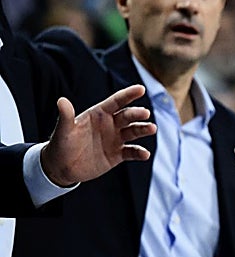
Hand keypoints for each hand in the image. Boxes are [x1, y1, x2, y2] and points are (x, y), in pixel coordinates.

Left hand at [40, 84, 155, 186]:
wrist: (61, 167)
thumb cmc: (60, 144)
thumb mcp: (63, 130)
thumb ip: (66, 116)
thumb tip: (61, 100)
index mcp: (99, 114)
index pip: (116, 102)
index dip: (128, 95)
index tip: (141, 89)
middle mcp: (110, 124)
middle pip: (127, 116)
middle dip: (137, 114)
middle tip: (145, 114)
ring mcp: (115, 139)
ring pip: (134, 132)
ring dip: (143, 129)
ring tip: (152, 129)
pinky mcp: (118, 155)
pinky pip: (132, 152)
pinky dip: (139, 153)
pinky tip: (144, 154)